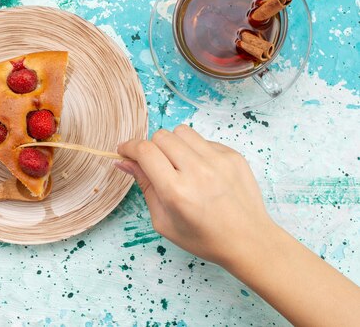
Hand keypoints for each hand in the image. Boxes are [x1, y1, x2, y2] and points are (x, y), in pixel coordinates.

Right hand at [117, 125, 359, 326]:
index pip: (145, 151)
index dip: (129, 147)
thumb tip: (124, 162)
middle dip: (151, 148)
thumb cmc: (203, 237)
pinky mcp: (233, 156)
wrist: (248, 241)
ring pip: (181, 132)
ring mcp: (218, 161)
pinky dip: (195, 151)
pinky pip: (203, 140)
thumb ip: (144, 186)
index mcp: (176, 191)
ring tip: (179, 165)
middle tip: (155, 165)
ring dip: (173, 144)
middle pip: (161, 137)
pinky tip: (201, 172)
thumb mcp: (164, 221)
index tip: (124, 151)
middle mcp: (197, 171)